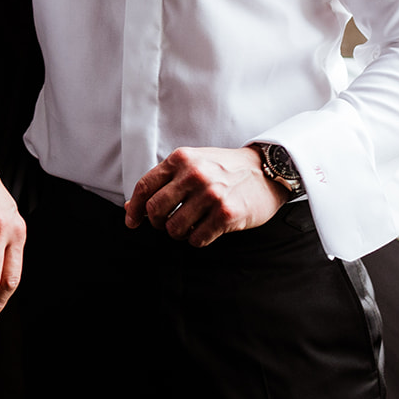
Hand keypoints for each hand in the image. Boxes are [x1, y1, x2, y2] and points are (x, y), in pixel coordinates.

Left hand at [123, 145, 284, 246]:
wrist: (266, 171)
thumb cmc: (224, 168)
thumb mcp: (192, 164)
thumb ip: (164, 181)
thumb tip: (132, 207)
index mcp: (181, 159)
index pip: (145, 187)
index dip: (135, 209)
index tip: (132, 221)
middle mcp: (194, 174)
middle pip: (155, 210)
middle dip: (157, 223)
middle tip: (167, 224)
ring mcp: (211, 194)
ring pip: (174, 228)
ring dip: (179, 233)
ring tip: (190, 225)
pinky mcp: (226, 214)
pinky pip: (197, 239)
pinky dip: (197, 240)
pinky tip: (205, 230)